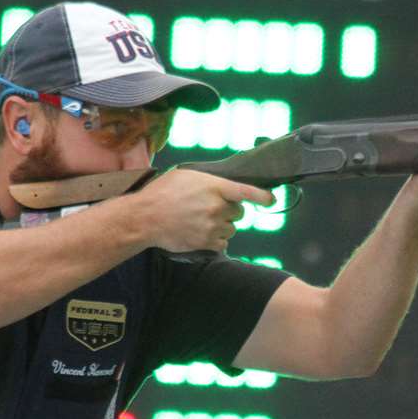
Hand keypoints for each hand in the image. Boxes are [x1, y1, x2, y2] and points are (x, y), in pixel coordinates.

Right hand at [132, 168, 275, 252]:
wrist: (145, 218)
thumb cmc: (162, 192)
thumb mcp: (186, 175)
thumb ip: (208, 180)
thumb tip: (223, 186)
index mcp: (214, 187)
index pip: (247, 192)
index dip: (262, 197)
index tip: (272, 200)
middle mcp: (217, 207)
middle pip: (238, 212)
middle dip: (229, 211)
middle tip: (211, 208)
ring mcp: (213, 227)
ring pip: (231, 228)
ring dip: (222, 226)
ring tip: (202, 221)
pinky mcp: (207, 243)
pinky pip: (223, 243)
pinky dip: (216, 239)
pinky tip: (201, 233)